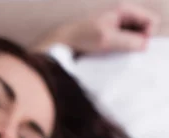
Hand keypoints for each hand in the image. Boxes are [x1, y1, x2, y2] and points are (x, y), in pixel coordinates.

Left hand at [35, 3, 159, 53]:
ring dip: (131, 43)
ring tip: (118, 50)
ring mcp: (117, 22)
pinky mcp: (112, 30)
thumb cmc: (82, 37)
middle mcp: (122, 13)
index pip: (151, 20)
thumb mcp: (107, 39)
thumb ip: (128, 41)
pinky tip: (115, 50)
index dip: (148, 34)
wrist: (64, 41)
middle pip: (145, 26)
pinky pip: (126, 37)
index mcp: (123, 9)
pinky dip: (124, 44)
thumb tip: (144, 45)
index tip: (137, 45)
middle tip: (127, 50)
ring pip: (135, 33)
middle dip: (140, 38)